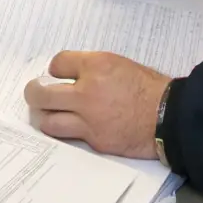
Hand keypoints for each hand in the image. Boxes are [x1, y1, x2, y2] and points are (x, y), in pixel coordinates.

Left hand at [23, 51, 169, 158]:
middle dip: (34, 92)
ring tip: (46, 113)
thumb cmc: (149, 88)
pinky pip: (68, 136)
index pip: (57, 63)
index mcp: (96, 65)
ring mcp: (88, 118)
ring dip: (44, 116)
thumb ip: (93, 68)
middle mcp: (87, 91)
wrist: (168, 116)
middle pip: (41, 93)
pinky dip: (64, 131)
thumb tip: (71, 75)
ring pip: (47, 120)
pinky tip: (66, 127)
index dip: (55, 69)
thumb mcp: (120, 64)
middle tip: (35, 93)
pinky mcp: (94, 140)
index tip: (57, 74)